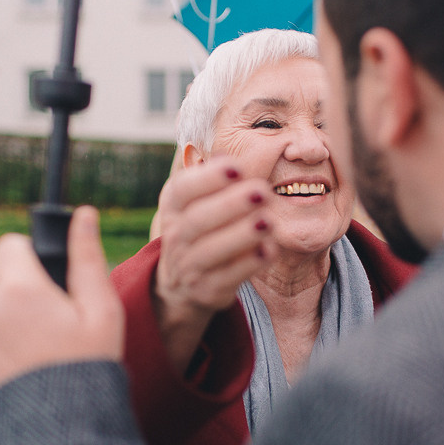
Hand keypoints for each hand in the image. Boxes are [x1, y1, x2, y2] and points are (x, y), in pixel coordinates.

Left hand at [0, 206, 123, 398]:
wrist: (61, 429)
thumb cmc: (87, 365)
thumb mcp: (101, 309)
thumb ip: (87, 257)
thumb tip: (83, 214)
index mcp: (18, 288)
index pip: (9, 245)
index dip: (30, 258)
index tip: (49, 282)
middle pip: (0, 283)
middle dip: (22, 296)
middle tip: (54, 328)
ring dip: (8, 324)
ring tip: (39, 356)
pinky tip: (23, 372)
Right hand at [153, 157, 272, 371]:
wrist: (181, 283)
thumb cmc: (200, 228)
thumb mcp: (197, 201)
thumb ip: (214, 179)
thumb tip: (229, 154)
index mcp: (173, 205)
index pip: (183, 189)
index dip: (208, 178)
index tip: (237, 167)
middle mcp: (176, 235)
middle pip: (198, 220)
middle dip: (231, 204)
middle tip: (262, 191)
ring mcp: (189, 265)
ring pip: (211, 251)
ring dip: (241, 235)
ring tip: (268, 221)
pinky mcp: (207, 290)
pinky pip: (228, 277)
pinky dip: (249, 264)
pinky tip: (270, 250)